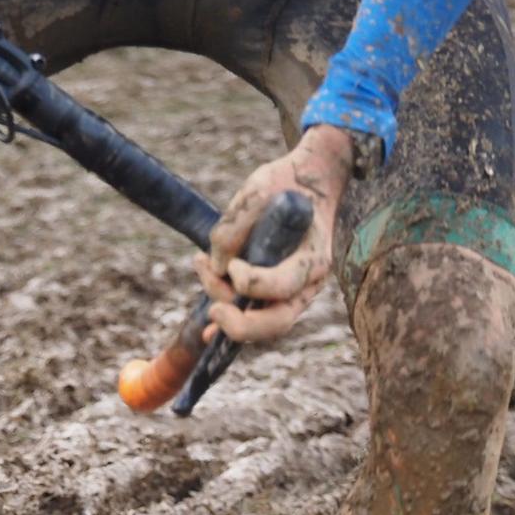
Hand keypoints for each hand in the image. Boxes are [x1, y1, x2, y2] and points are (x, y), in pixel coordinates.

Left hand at [194, 124, 351, 345]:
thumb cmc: (286, 183)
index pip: (283, 285)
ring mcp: (291, 292)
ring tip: (200, 263)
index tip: (232, 265)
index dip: (251, 282)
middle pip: (277, 322)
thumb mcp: (259, 189)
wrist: (307, 183)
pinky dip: (229, 322)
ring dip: (223, 304)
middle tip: (214, 311)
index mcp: (314, 257)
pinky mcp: (273, 293)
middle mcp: (307, 282)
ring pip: (260, 324)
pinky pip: (253, 318)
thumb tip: (217, 265)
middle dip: (241, 325)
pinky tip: (207, 331)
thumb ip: (236, 225)